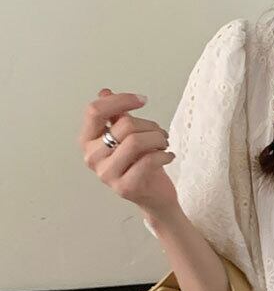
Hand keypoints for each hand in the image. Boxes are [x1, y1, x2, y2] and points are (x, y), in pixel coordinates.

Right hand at [77, 88, 177, 214]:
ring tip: (164, 144)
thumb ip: (115, 117)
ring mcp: (107, 174)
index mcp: (88, 141)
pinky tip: (169, 156)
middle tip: (161, 133)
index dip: (121, 100)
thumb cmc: (141, 166)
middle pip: (123, 125)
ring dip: (158, 138)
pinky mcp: (125, 187)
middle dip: (149, 125)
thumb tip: (105, 92)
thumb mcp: (127, 137)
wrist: (155, 198)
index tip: (142, 99)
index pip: (95, 111)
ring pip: (135, 141)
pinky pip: (148, 160)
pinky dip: (164, 154)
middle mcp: (92, 158)